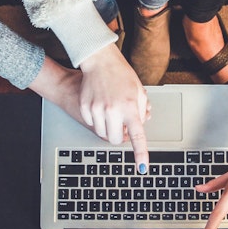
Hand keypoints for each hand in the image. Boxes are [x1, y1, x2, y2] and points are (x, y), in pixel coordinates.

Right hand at [79, 44, 149, 172]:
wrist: (100, 61)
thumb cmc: (121, 74)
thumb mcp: (139, 91)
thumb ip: (142, 111)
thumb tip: (140, 126)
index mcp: (130, 107)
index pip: (137, 136)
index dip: (140, 154)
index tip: (142, 168)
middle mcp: (113, 110)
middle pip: (115, 140)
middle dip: (119, 136)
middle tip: (122, 125)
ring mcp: (97, 109)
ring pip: (102, 133)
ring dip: (108, 128)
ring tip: (111, 111)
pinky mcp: (85, 107)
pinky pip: (91, 124)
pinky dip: (97, 120)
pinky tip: (100, 105)